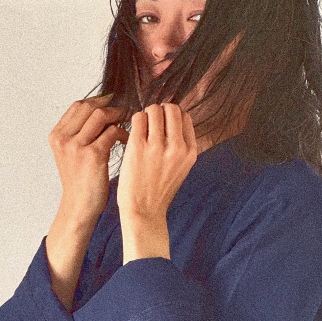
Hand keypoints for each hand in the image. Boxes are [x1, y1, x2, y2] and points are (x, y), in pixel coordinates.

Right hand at [48, 94, 129, 223]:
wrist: (79, 207)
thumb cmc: (79, 181)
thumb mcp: (70, 154)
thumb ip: (79, 133)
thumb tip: (101, 111)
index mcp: (57, 135)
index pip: (77, 105)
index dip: (97, 100)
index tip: (112, 103)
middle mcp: (63, 138)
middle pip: (88, 106)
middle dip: (109, 106)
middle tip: (124, 110)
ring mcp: (76, 146)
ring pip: (101, 115)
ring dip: (118, 116)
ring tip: (127, 123)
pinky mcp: (93, 155)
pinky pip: (112, 132)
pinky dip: (123, 132)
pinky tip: (127, 139)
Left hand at [117, 103, 198, 222]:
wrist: (144, 212)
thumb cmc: (159, 190)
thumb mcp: (181, 167)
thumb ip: (181, 145)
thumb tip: (173, 118)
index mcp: (190, 151)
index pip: (185, 116)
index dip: (172, 115)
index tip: (163, 122)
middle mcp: (177, 147)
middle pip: (171, 109)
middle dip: (159, 111)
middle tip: (150, 122)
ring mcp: (157, 146)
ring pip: (153, 110)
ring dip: (145, 115)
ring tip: (141, 128)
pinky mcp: (138, 147)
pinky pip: (137, 118)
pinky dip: (134, 121)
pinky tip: (132, 133)